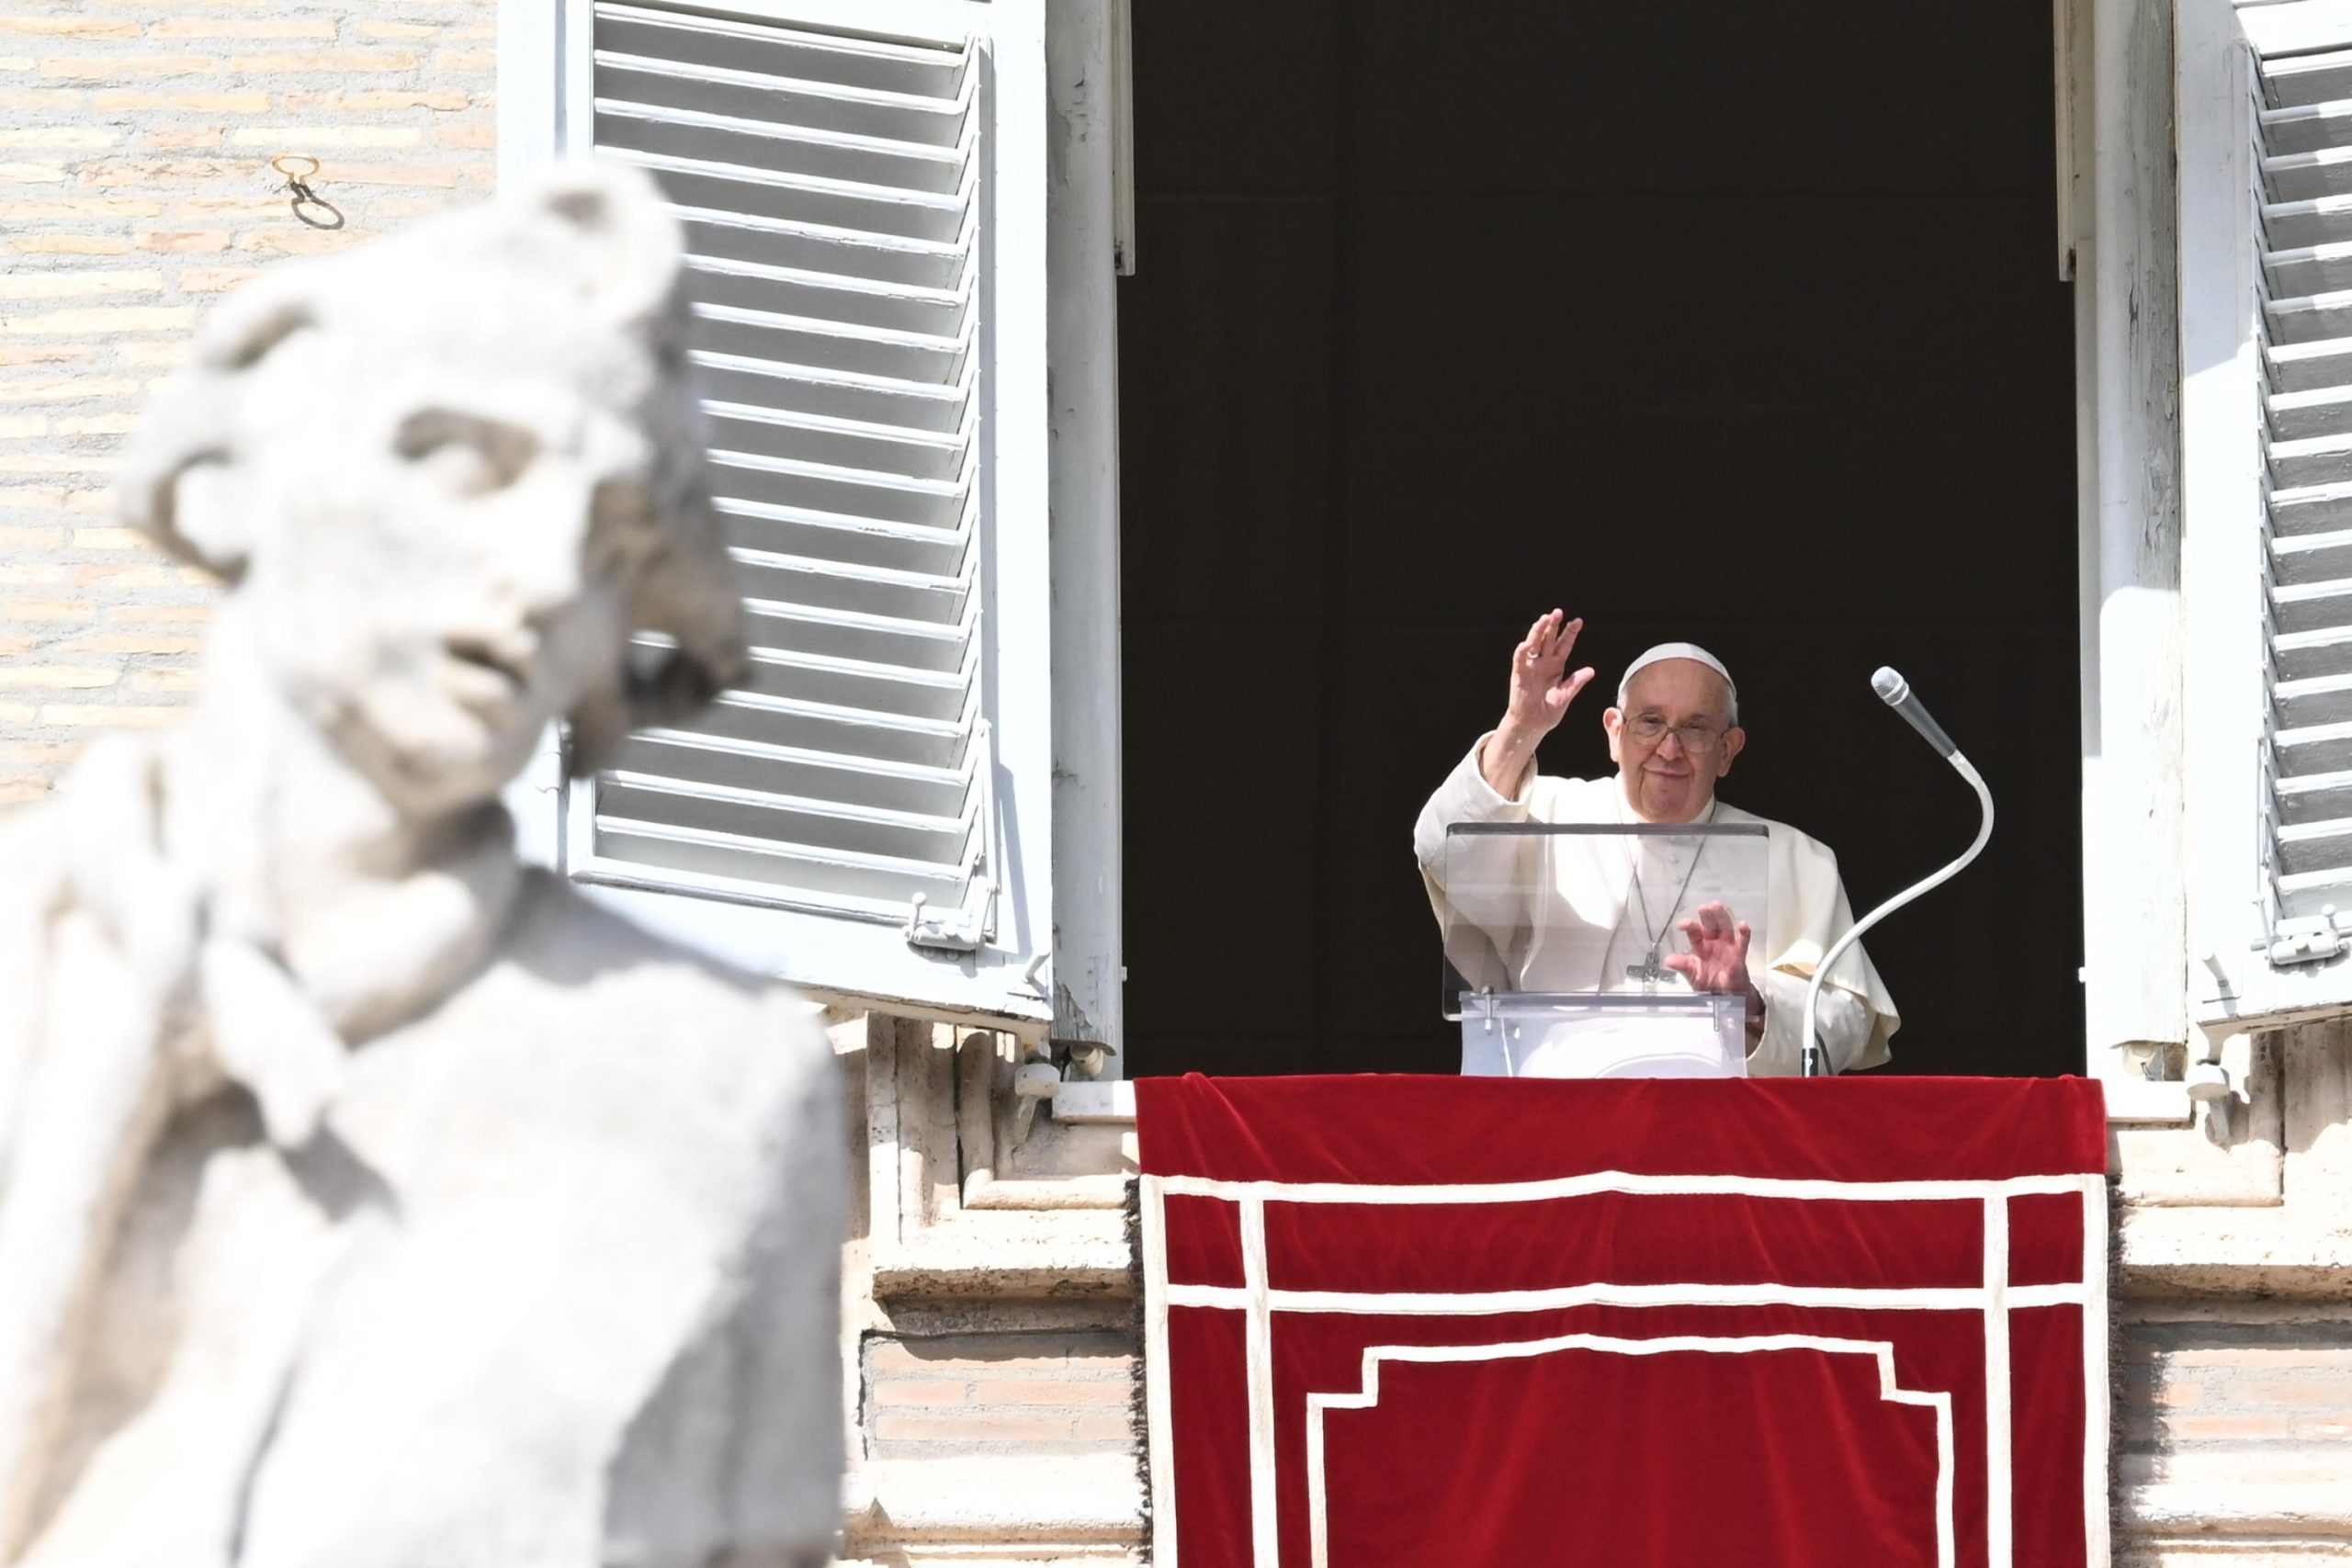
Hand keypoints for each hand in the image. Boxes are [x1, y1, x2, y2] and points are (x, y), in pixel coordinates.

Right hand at [1482, 611, 1595, 792]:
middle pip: (1548, 639)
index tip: (1578, 621)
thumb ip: (1575, 683)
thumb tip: (1591, 671)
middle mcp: (1543, 663)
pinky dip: (1523, 651)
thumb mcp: (1565, 696)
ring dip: (1538, 631)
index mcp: (1556, 666)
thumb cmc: (1548, 711)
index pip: (1564, 645)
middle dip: (1553, 626)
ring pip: (1534, 644)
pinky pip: (1520, 659)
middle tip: (1558, 612)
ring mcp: (1531, 667)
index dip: (1570, 633)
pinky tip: (1527, 643)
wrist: (1532, 724)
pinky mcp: (1519, 674)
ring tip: (1544, 619)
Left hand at [1664, 901, 1764, 1038]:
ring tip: (1717, 906)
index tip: (1683, 924)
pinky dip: (1744, 933)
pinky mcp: (1739, 954)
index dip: (1689, 926)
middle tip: (1703, 907)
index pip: (1694, 932)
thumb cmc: (1708, 983)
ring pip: (1725, 927)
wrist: (1725, 996)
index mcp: (1700, 946)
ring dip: (1722, 916)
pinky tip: (1743, 925)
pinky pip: (1743, 942)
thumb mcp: (1692, 975)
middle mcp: (1713, 942)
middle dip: (1707, 915)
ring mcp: (1727, 946)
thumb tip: (1668, 960)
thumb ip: (1683, 966)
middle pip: (1710, 925)